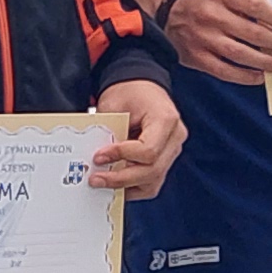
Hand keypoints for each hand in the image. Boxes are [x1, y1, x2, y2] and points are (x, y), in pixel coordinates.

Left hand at [91, 81, 185, 198]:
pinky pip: (152, 182)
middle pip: (152, 171)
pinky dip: (133, 186)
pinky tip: (115, 182)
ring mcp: (172, 150)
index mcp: (166, 119)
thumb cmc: (129, 92)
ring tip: (103, 181)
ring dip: (126, 186)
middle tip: (96, 179)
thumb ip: (108, 132)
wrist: (141, 86)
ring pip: (153, 181)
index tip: (99, 157)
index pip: (148, 150)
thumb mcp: (114, 106)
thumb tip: (96, 160)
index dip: (122, 157)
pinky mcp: (165, 159)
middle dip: (121, 178)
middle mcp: (175, 137)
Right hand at [161, 0, 271, 84]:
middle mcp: (211, 16)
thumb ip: (247, 3)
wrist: (170, 12)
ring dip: (264, 61)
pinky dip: (244, 76)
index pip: (254, 6)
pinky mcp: (197, 58)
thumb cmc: (206, 2)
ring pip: (239, 53)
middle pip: (251, 32)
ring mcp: (203, 38)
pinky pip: (224, 70)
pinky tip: (260, 76)